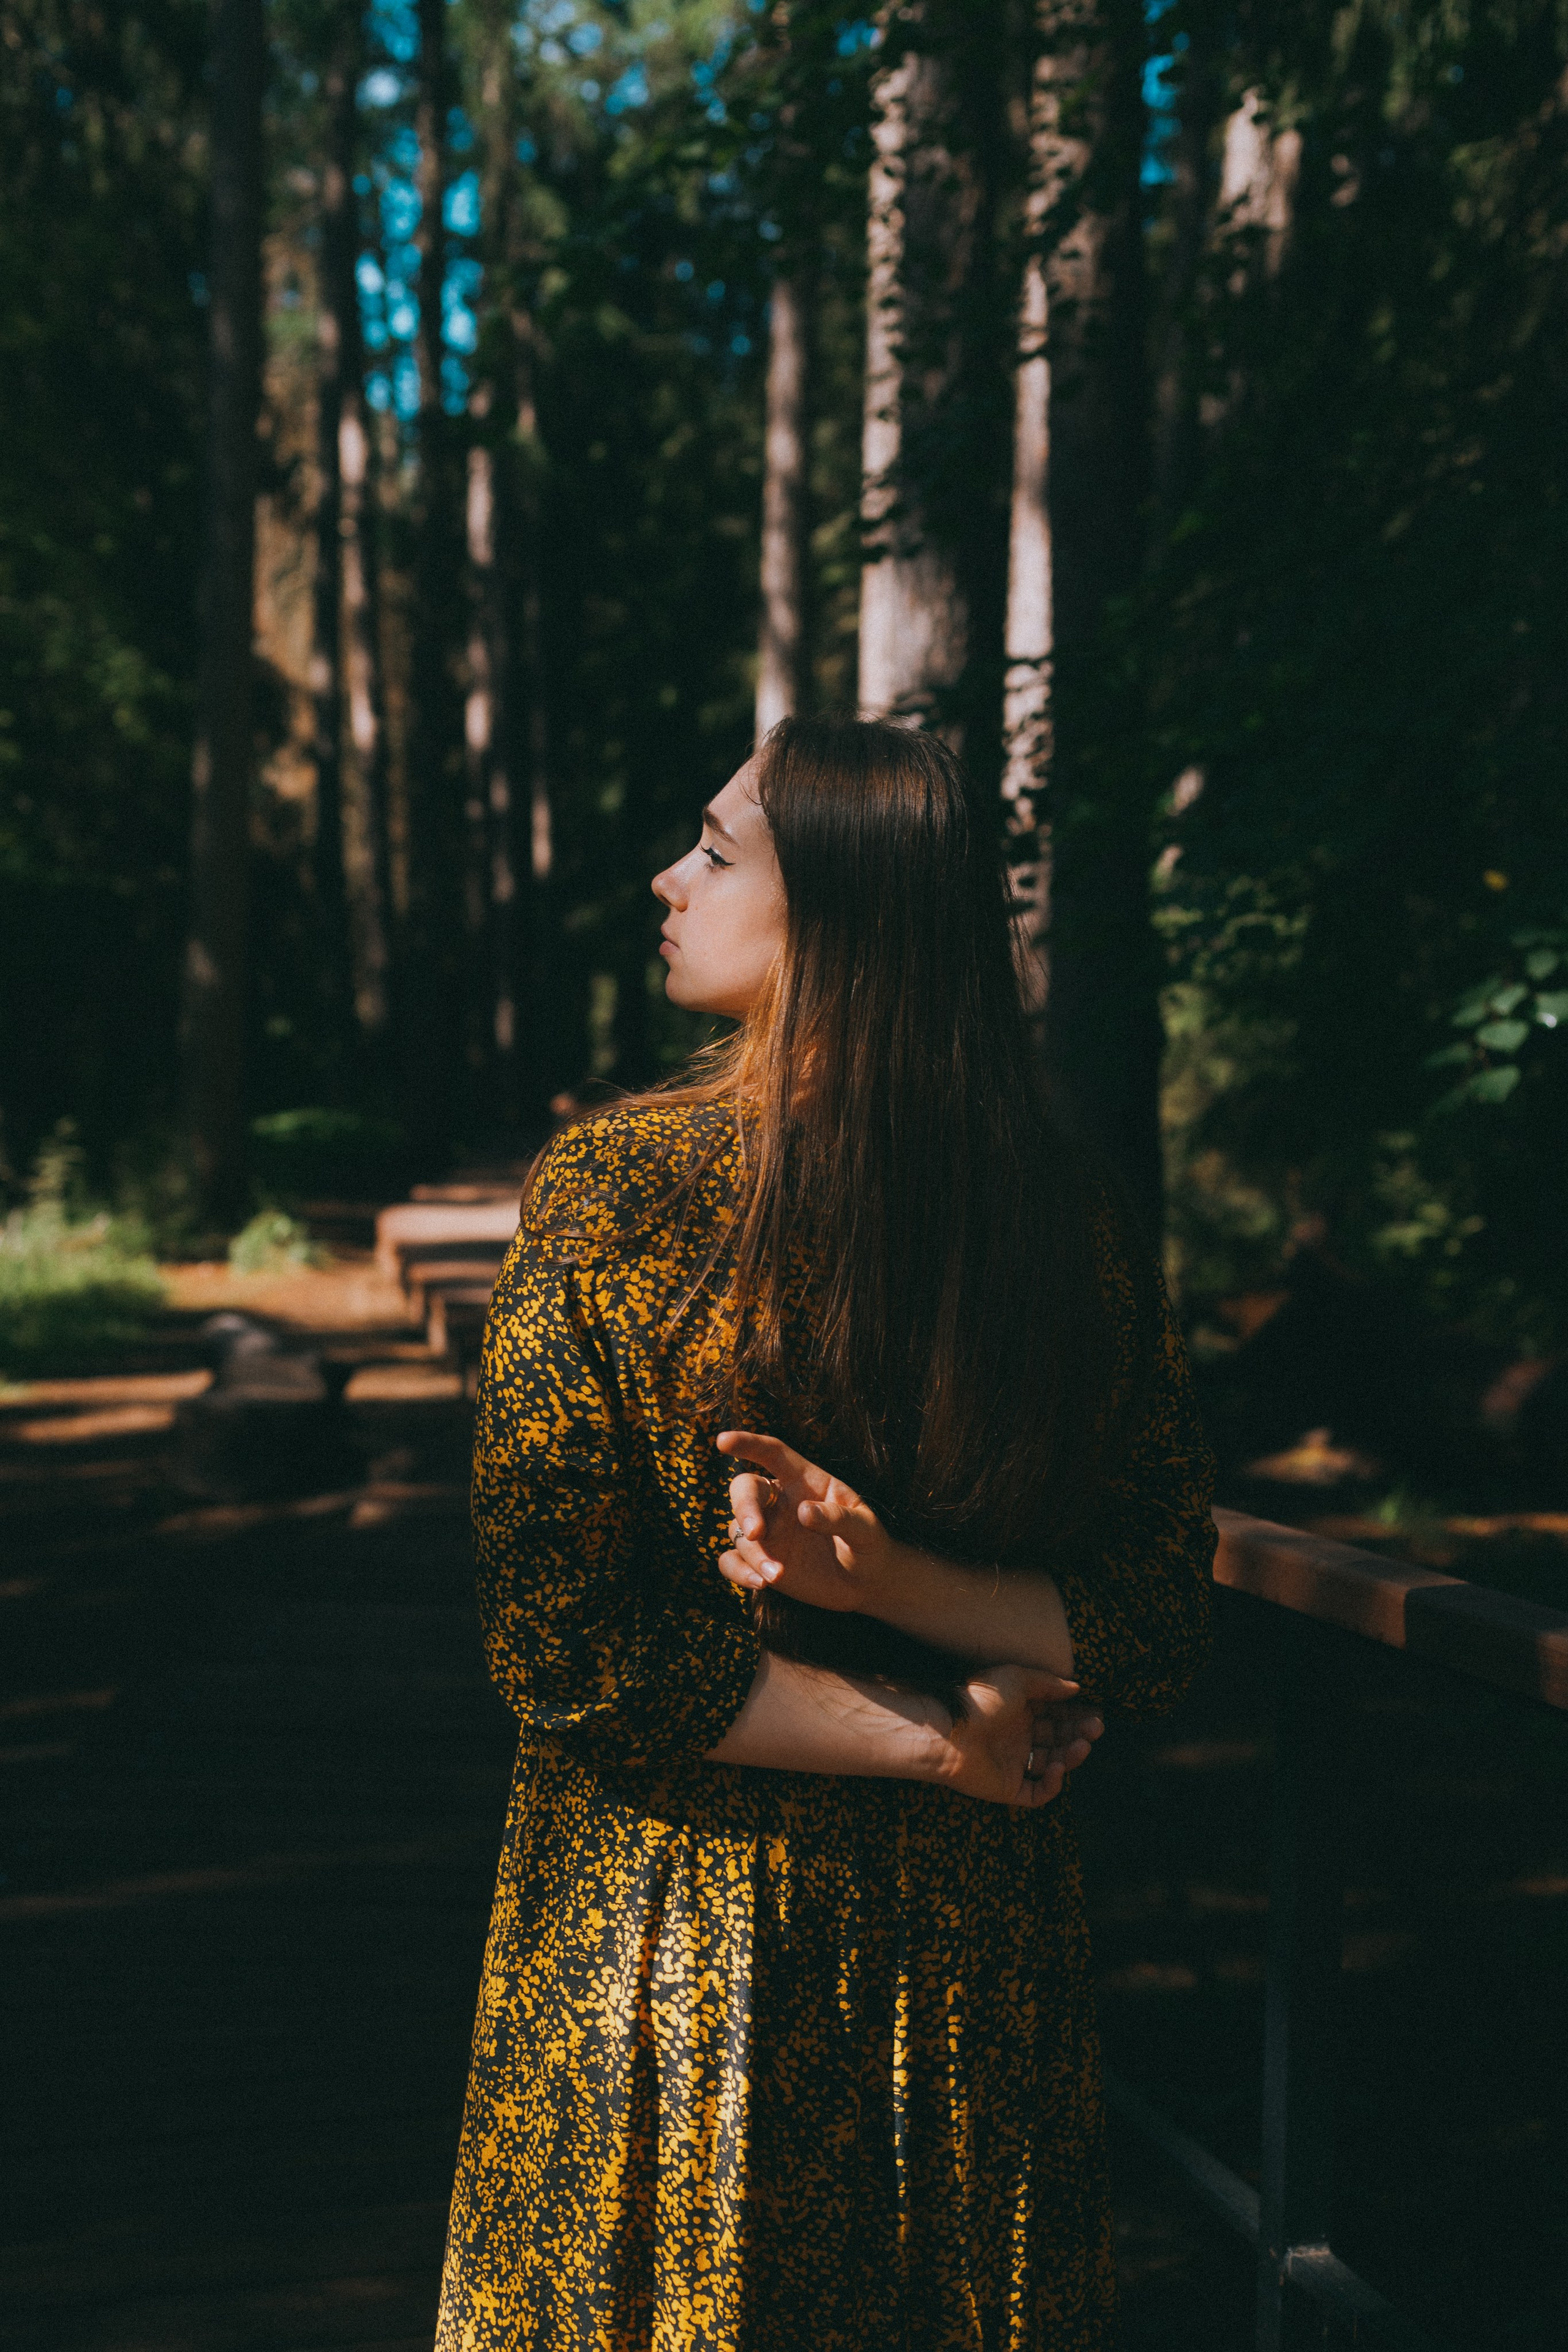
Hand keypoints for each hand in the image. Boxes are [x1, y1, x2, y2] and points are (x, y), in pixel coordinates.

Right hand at [716, 1428, 897, 1613]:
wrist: (867, 1583)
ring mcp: (768, 1532)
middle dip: (744, 1507)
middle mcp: (780, 1502)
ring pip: (738, 1531)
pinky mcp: (761, 1561)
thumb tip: (803, 1512)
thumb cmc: (868, 1545)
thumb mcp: (866, 1530)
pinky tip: (760, 1583)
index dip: (748, 1444)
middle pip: (745, 1489)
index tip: (723, 1441)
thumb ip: (839, 1518)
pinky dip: (738, 1572)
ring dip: (753, 1553)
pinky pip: (732, 1561)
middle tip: (755, 1533)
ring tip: (777, 1575)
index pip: (772, 1454)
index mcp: (805, 1481)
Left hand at [936, 1664, 1103, 1807]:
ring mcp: (1013, 1764)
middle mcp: (1017, 1738)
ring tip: (1082, 1746)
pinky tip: (1058, 1768)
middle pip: (1057, 1739)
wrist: (948, 1732)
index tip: (1095, 1711)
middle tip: (1096, 1728)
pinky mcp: (1008, 1788)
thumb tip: (1075, 1687)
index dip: (1076, 1715)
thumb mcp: (1017, 1679)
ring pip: (1052, 1764)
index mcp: (1018, 1712)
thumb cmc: (980, 1700)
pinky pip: (1037, 1792)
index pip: (1055, 1715)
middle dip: (1079, 1733)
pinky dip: (1052, 1784)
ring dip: (1071, 1756)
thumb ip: (1047, 1683)